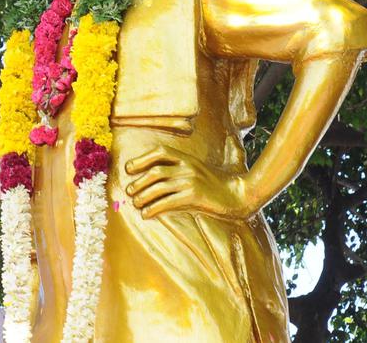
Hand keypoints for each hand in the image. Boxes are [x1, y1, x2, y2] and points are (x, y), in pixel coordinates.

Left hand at [125, 145, 255, 219]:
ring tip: (135, 203)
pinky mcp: (194, 196)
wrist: (238, 195)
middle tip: (129, 191)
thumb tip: (151, 180)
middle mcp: (188, 166)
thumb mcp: (196, 171)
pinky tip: (146, 214)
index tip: (128, 168)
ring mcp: (191, 181)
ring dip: (143, 196)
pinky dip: (154, 209)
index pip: (160, 152)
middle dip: (139, 181)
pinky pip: (168, 202)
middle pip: (155, 171)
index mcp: (187, 158)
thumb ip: (177, 171)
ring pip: (159, 187)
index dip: (141, 159)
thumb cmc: (214, 185)